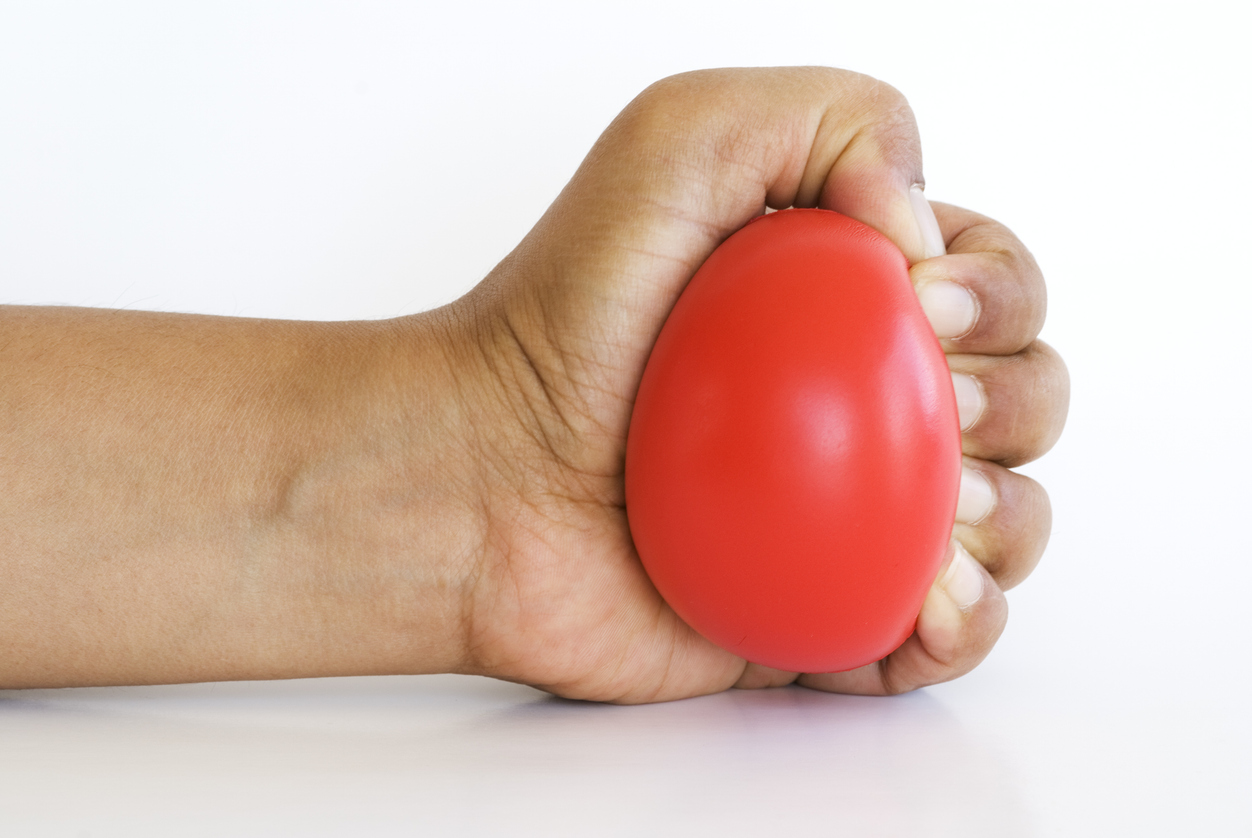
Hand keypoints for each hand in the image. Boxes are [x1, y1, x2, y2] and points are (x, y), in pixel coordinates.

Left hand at [444, 67, 1068, 702]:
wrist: (483, 477)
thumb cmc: (566, 314)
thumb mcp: (680, 143)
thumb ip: (832, 121)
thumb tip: (928, 238)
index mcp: (851, 300)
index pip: (994, 287)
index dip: (1000, 295)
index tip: (921, 306)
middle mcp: (865, 403)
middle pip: (1022, 399)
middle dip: (1014, 402)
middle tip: (933, 411)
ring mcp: (851, 514)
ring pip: (1005, 517)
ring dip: (1004, 516)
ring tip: (929, 514)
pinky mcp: (827, 609)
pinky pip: (942, 631)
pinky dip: (963, 622)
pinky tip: (928, 599)